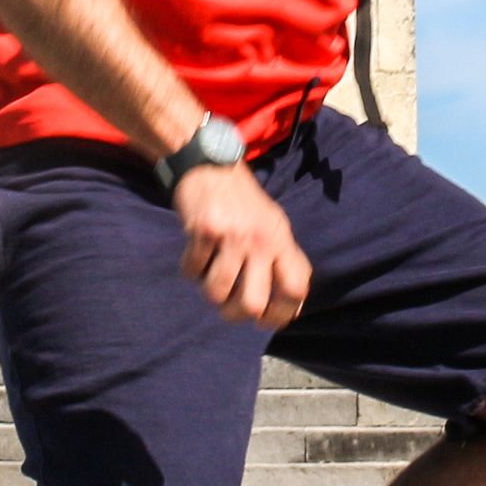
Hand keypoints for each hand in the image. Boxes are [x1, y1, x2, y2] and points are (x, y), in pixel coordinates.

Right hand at [173, 166, 311, 327]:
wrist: (212, 165)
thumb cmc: (244, 204)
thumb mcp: (274, 227)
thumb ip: (283, 261)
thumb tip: (291, 307)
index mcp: (282, 241)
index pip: (295, 290)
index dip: (281, 314)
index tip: (263, 320)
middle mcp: (263, 240)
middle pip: (252, 304)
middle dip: (234, 314)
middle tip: (226, 307)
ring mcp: (234, 235)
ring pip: (217, 292)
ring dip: (208, 291)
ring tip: (208, 275)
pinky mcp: (206, 229)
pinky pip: (192, 271)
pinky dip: (189, 269)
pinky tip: (195, 253)